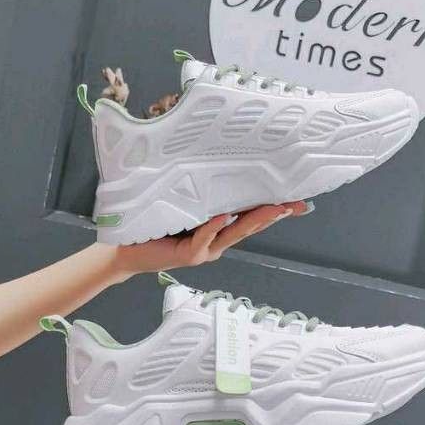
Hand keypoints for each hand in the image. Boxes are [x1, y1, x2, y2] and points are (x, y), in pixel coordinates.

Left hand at [108, 200, 310, 281]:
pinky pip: (203, 238)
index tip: (298, 201)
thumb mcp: (183, 208)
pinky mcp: (188, 255)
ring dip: (253, 221)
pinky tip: (223, 216)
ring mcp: (204, 250)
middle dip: (274, 214)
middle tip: (296, 204)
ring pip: (233, 233)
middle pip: (249, 226)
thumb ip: (201, 197)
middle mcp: (216, 241)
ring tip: (273, 209)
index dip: (274, 208)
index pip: (249, 216)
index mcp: (217, 229)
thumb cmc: (154, 227)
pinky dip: (213, 227)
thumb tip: (216, 170)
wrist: (127, 251)